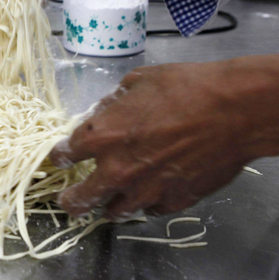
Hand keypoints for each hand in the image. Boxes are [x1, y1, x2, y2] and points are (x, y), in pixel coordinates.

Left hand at [50, 55, 278, 220]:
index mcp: (102, 136)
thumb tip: (102, 112)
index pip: (66, 154)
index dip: (59, 157)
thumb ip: (112, 102)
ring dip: (107, 205)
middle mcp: (118, 169)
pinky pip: (149, 210)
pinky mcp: (173, 201)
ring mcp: (146, 190)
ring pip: (114, 212)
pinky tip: (145, 195)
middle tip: (67, 200)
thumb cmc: (185, 87)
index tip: (59, 159)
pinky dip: (143, 204)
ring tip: (104, 203)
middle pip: (81, 198)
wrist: (234, 109)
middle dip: (70, 200)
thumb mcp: (138, 81)